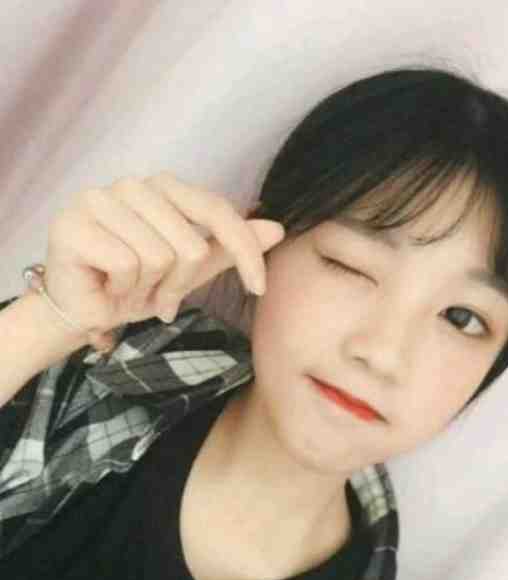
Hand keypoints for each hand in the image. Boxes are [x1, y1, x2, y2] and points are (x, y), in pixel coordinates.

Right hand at [43, 172, 284, 342]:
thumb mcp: (190, 271)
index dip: (245, 251)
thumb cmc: (136, 287)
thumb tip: (277, 229)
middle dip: (179, 285)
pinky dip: (123, 289)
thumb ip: (228, 249)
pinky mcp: (73, 221)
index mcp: (165, 189)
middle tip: (155, 295)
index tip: (259, 288)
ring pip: (159, 257)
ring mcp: (101, 197)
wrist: (84, 311)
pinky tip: (106, 286)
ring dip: (148, 289)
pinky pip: (127, 264)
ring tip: (129, 289)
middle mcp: (135, 185)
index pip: (219, 211)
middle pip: (191, 245)